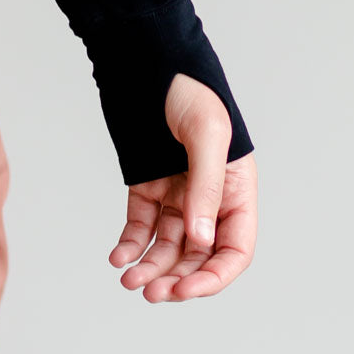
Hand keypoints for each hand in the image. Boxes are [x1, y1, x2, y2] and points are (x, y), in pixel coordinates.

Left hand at [108, 72, 256, 300]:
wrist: (147, 62)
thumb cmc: (188, 90)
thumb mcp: (206, 135)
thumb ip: (206, 188)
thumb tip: (201, 240)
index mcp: (236, 190)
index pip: (234, 249)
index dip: (214, 276)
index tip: (186, 289)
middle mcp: (209, 198)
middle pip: (198, 256)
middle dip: (177, 278)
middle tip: (150, 292)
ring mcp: (177, 193)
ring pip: (167, 246)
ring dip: (151, 267)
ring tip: (128, 279)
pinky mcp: (147, 186)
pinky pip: (142, 225)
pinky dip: (130, 244)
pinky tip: (117, 257)